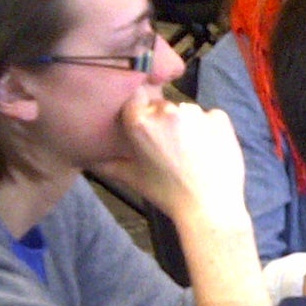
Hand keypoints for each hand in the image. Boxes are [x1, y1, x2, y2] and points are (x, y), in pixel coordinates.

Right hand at [112, 97, 248, 227]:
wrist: (208, 206)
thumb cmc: (167, 193)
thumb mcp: (132, 178)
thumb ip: (107, 163)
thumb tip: (87, 158)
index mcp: (139, 123)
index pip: (136, 99)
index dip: (142, 112)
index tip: (149, 128)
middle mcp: (165, 111)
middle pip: (162, 106)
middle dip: (165, 121)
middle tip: (171, 147)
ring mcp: (194, 113)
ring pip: (187, 111)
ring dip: (188, 124)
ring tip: (192, 151)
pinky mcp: (219, 117)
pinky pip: (211, 116)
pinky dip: (210, 128)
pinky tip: (209, 149)